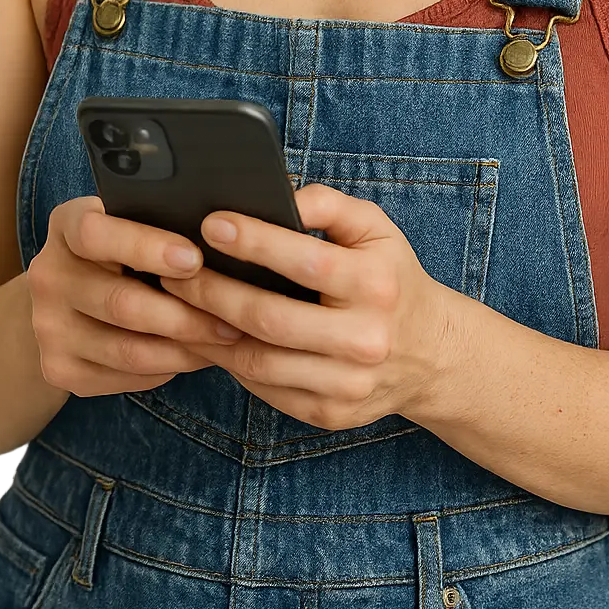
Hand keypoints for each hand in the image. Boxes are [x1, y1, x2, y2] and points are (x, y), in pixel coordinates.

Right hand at [25, 196, 246, 396]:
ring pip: (127, 349)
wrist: (66, 295)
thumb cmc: (120, 247)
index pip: (95, 234)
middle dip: (185, 313)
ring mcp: (47, 326)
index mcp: (65, 226)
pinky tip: (193, 355)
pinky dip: (166, 369)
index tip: (194, 258)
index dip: (145, 247)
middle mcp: (47, 275)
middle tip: (232, 317)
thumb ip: (159, 220)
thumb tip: (223, 234)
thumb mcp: (129, 220)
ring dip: (184, 348)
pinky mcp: (58, 368)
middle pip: (120, 302)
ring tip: (223, 339)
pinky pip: (123, 376)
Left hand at [166, 184, 452, 430]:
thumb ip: (328, 205)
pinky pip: (267, 390)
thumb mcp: (375, 229)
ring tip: (179, 304)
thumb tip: (278, 194)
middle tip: (174, 271)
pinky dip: (233, 363)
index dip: (254, 242)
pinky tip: (210, 337)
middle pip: (271, 320)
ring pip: (261, 362)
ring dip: (211, 333)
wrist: (433, 353)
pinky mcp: (331, 414)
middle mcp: (366, 339)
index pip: (306, 262)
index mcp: (376, 285)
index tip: (210, 223)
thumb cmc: (391, 277)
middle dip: (214, 293)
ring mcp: (348, 385)